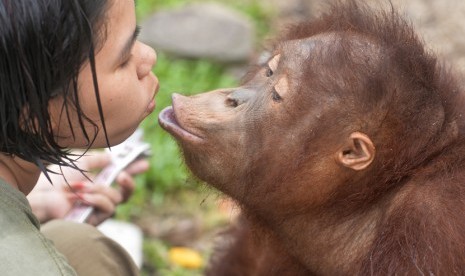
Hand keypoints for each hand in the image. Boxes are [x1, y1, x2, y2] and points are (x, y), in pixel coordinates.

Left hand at [28, 150, 148, 225]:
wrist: (43, 195)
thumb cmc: (57, 180)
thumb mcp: (81, 163)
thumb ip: (98, 159)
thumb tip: (112, 157)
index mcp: (98, 182)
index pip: (121, 177)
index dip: (135, 170)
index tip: (145, 162)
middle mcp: (100, 197)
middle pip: (126, 194)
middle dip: (130, 183)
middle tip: (124, 175)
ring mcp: (97, 209)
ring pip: (117, 199)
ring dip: (101, 190)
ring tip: (83, 187)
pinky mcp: (95, 220)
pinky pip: (109, 209)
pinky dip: (97, 200)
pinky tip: (83, 197)